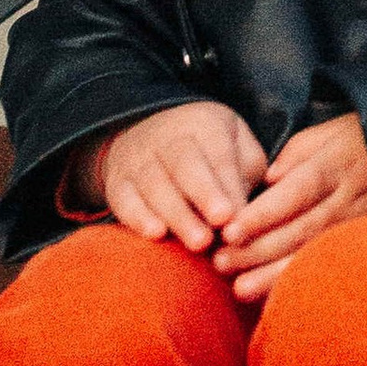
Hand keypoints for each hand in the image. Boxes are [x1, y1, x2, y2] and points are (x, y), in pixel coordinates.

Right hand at [94, 100, 266, 252]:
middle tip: (219, 229)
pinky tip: (156, 235)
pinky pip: (124, 198)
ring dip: (177, 215)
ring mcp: (138, 157)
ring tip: (198, 242)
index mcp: (205, 123)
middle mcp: (168, 135)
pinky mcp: (117, 181)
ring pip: (155, 183)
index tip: (234, 216)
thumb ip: (246, 175)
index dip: (227, 185)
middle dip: (203, 197)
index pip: (218, 153)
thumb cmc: (210, 152)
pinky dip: (138, 217)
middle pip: (185, 165)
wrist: (152, 136)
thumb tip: (249, 212)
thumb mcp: (237, 148)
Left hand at [214, 114, 366, 302]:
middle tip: (222, 263)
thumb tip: (268, 181)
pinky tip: (274, 298)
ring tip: (240, 289)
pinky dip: (301, 281)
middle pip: (304, 227)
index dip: (266, 213)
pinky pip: (331, 265)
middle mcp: (354, 195)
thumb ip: (292, 157)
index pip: (300, 190)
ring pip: (318, 252)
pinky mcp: (365, 241)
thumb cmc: (350, 141)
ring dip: (276, 274)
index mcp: (339, 163)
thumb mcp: (322, 135)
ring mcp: (363, 222)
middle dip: (261, 249)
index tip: (231, 231)